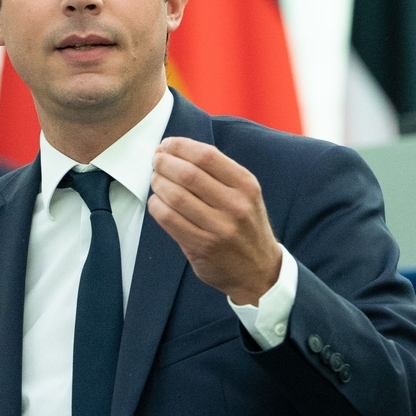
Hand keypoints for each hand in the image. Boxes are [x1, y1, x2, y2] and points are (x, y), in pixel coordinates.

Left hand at [148, 136, 281, 305]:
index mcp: (246, 185)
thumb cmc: (246, 226)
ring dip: (158, 183)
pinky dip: (156, 206)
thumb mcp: (245, 194)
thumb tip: (177, 151)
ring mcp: (219, 228)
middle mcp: (235, 205)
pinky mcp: (202, 247)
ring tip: (156, 180)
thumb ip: (219, 173)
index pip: (206, 155)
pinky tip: (157, 202)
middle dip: (164, 163)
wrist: (260, 270)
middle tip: (156, 161)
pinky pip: (169, 219)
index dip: (180, 146)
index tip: (167, 145)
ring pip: (175, 196)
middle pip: (188, 174)